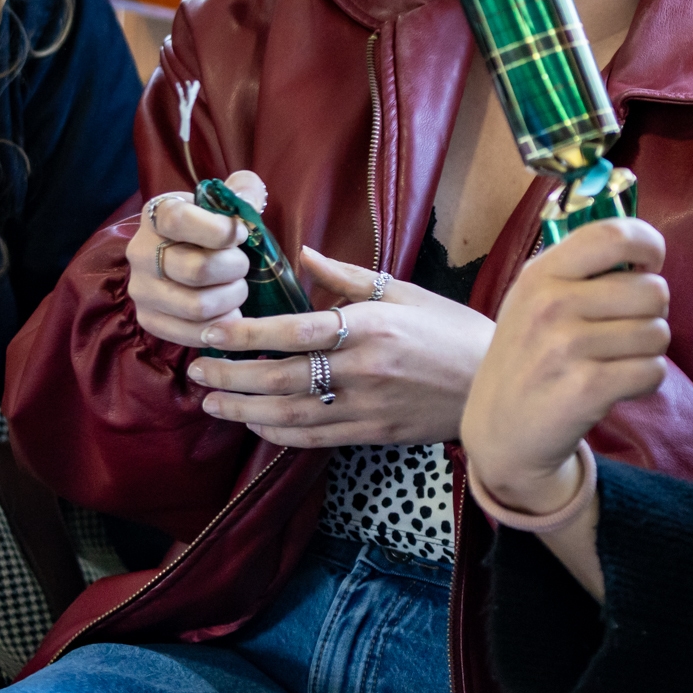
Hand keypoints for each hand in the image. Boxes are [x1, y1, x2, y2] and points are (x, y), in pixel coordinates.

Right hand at [123, 172, 261, 346]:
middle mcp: (140, 252)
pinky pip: (190, 334)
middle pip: (196, 270)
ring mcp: (141, 289)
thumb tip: (248, 199)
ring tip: (236, 288)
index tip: (240, 234)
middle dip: (234, 269)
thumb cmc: (212, 226)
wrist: (186, 253)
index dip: (219, 230)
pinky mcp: (148, 319)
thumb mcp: (226, 200)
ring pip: (198, 306)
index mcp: (156, 215)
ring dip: (230, 299)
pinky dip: (219, 326)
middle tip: (242, 266)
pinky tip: (228, 312)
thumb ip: (243, 190)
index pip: (180, 220)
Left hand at [185, 245, 495, 447]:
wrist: (495, 385)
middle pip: (282, 377)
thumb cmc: (452, 330)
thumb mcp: (405, 292)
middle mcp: (363, 368)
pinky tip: (255, 424)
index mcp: (370, 326)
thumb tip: (302, 254)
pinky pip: (315, 437)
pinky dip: (279, 434)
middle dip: (232, 376)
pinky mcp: (373, 433)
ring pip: (291, 413)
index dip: (248, 334)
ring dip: (244, 409)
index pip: (295, 331)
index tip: (213, 332)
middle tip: (197, 372)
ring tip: (211, 402)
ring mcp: (367, 406)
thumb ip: (348, 278)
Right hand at [460, 218, 670, 514]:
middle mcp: (551, 304)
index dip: (648, 244)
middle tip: (626, 329)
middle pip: (652, 291)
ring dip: (648, 351)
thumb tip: (646, 252)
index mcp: (540, 273)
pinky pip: (652, 371)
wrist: (499, 430)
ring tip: (617, 360)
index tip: (651, 264)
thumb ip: (581, 270)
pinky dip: (645, 381)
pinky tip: (618, 386)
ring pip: (657, 333)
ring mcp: (566, 347)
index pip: (612, 235)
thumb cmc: (529, 357)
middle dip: (652, 313)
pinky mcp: (586, 388)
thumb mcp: (534, 300)